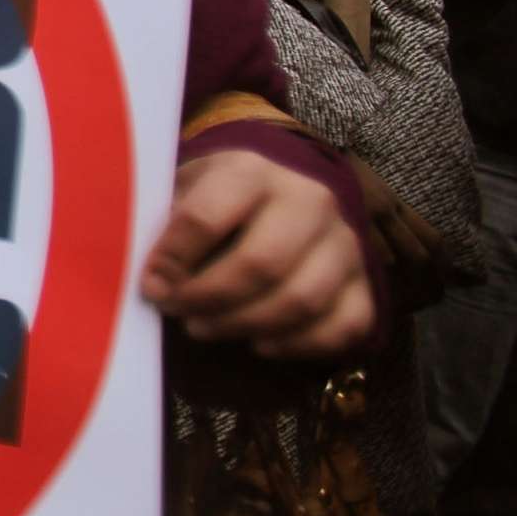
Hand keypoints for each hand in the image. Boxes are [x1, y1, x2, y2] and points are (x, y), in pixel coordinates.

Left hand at [142, 148, 375, 360]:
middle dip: (209, 298)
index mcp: (252, 170)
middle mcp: (310, 200)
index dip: (172, 259)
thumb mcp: (187, 187)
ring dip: (244, 325)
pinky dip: (297, 345)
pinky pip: (342, 328)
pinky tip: (258, 343)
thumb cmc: (221, 196)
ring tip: (203, 327)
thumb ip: (166, 224)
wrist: (287, 187)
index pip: (207, 218)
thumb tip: (153, 278)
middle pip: (261, 263)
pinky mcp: (366, 282)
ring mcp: (346, 243)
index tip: (150, 283)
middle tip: (177, 310)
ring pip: (301, 300)